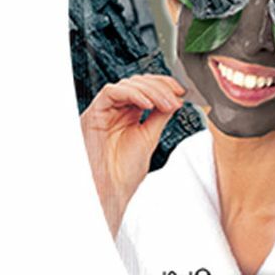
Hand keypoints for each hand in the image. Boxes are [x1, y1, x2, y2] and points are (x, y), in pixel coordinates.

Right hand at [80, 74, 185, 236]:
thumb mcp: (149, 137)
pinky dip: (132, 94)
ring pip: (128, 84)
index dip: (163, 85)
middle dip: (160, 87)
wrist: (110, 191)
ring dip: (151, 91)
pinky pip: (112, 92)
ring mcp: (104, 111)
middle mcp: (115, 110)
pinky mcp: (94, 113)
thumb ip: (160, 115)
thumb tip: (175, 98)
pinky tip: (148, 105)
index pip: (146, 88)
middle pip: (138, 83)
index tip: (180, 91)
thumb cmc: (123, 173)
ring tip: (166, 104)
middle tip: (176, 97)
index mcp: (128, 115)